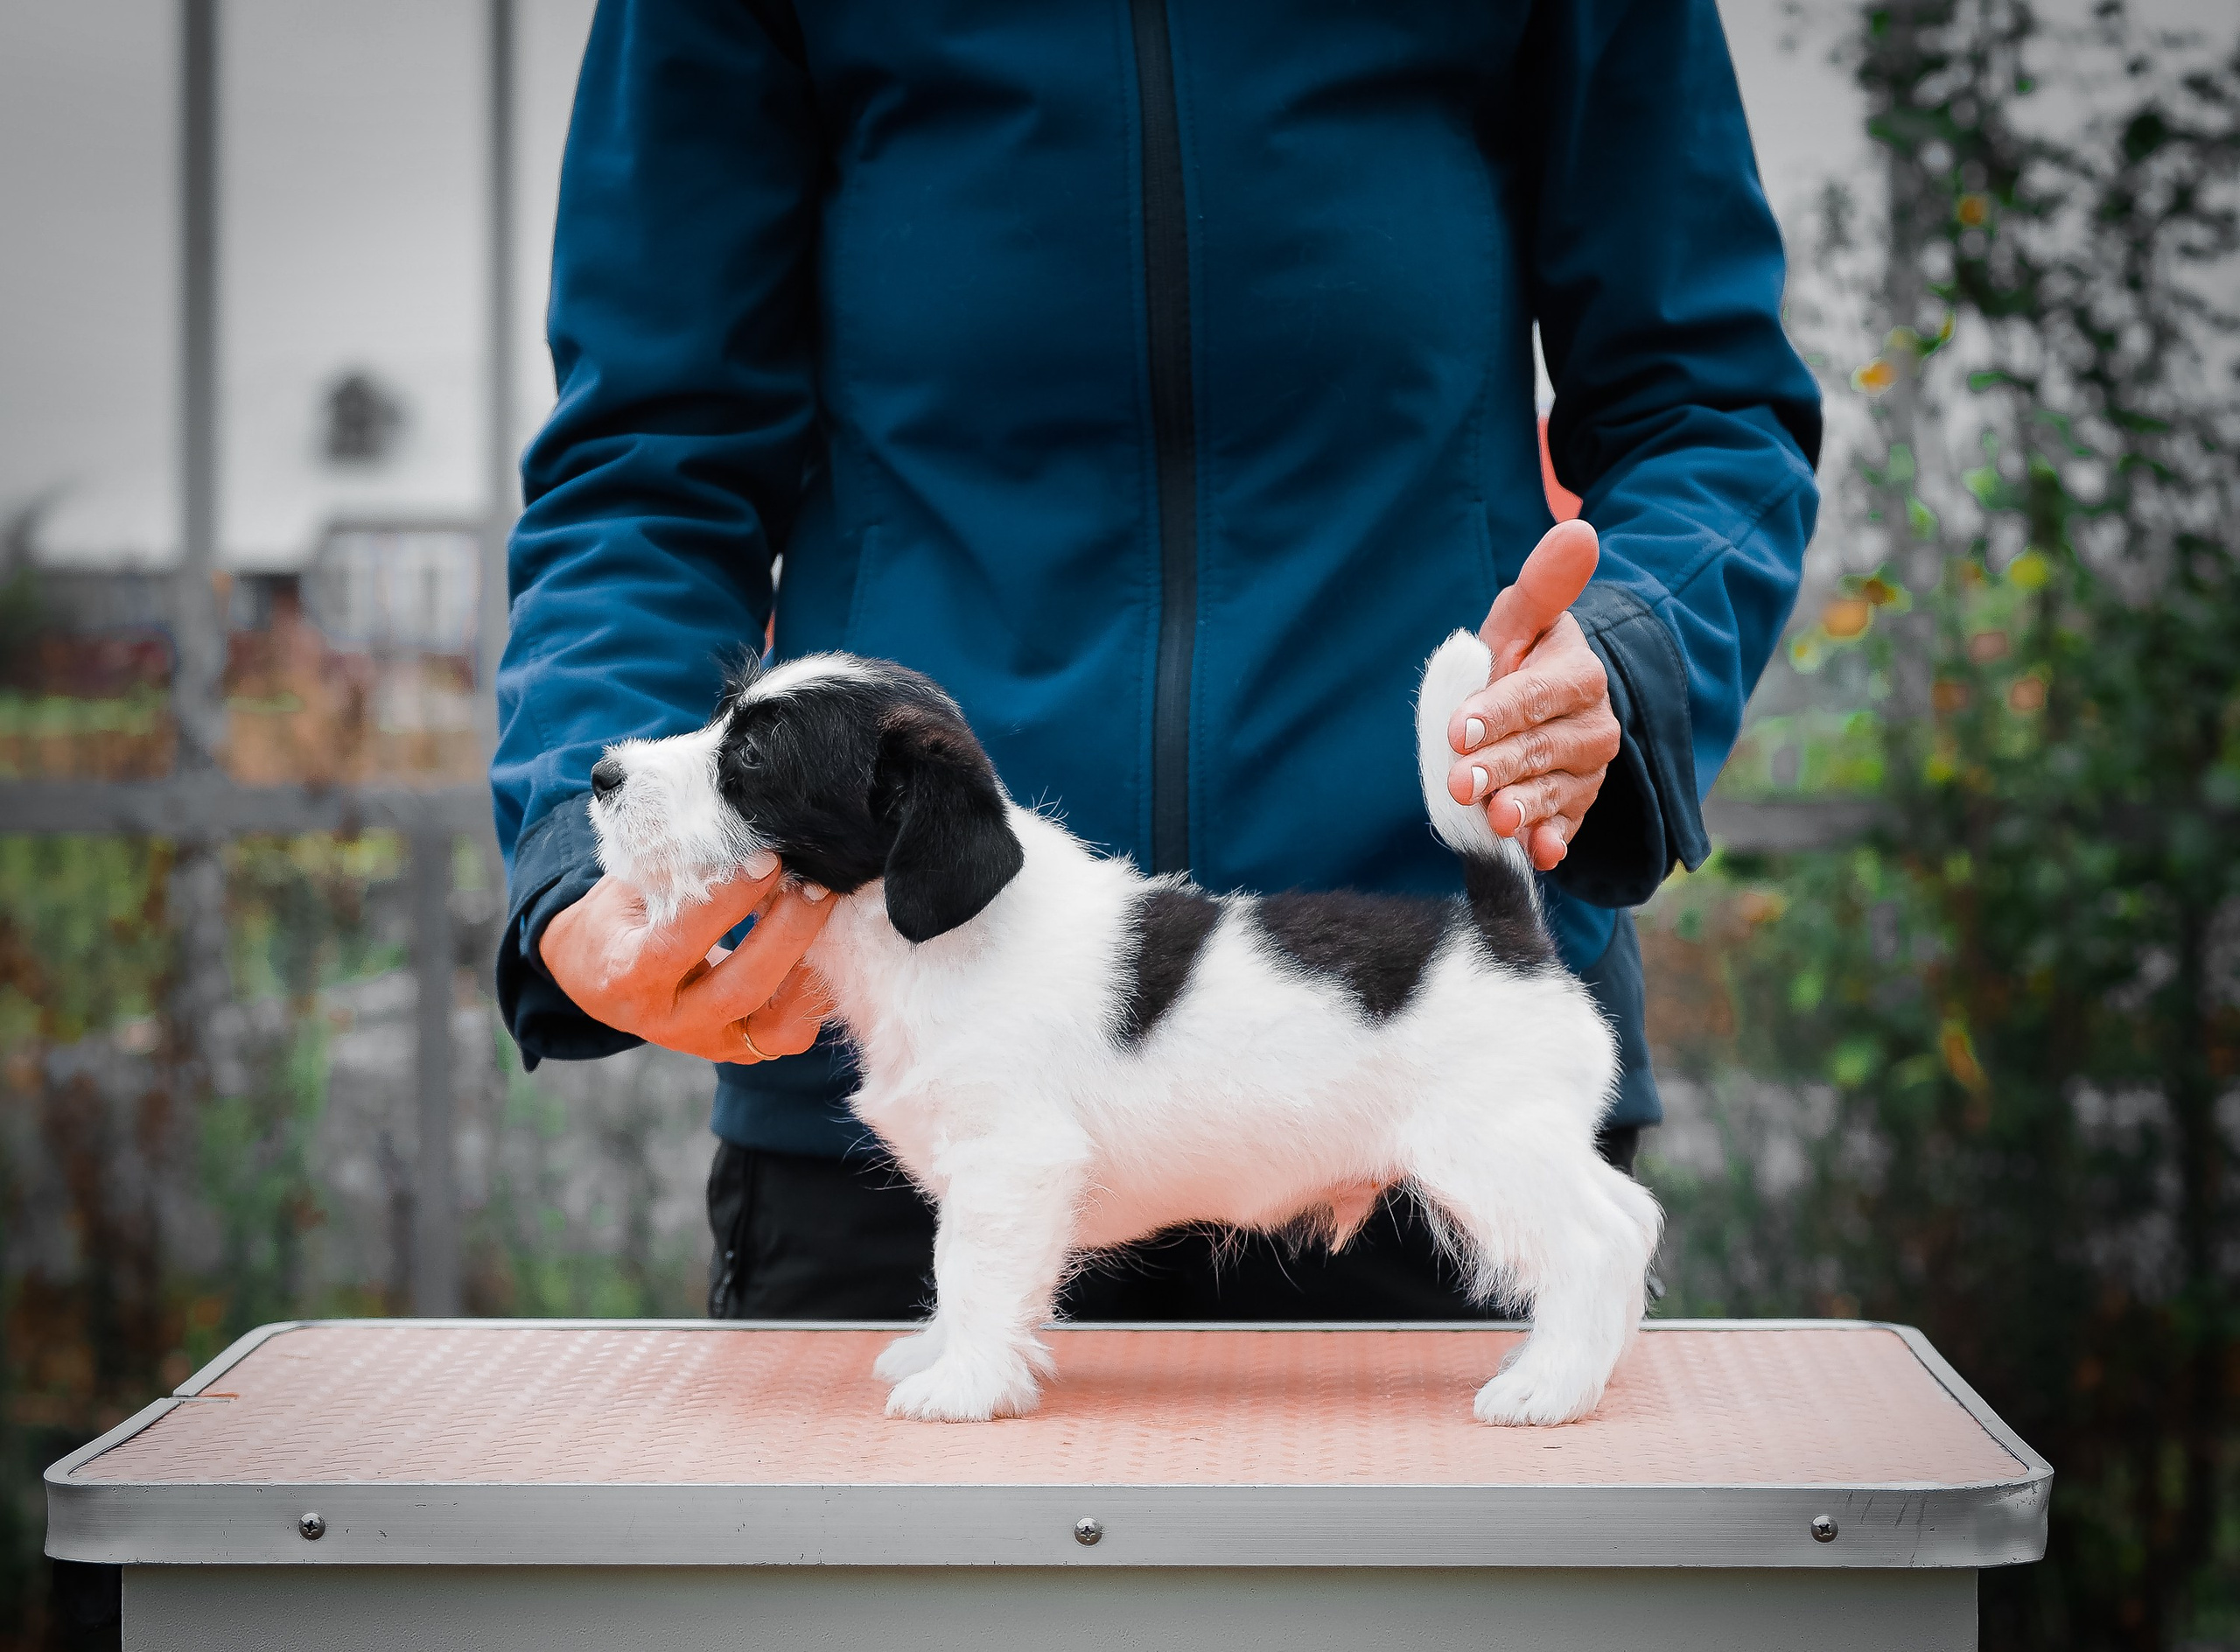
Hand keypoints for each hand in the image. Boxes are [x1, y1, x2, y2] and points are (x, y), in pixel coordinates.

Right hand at [538, 850, 835, 1063]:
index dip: (728, 901)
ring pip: (776, 1025)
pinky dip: (814, 990)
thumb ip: (680, 870)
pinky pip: (791, 1032)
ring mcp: (707, 1043)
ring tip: (825, 913)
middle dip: (787, 932)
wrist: (598, 973)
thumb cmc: (620, 917)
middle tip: (815, 885)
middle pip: (740, 989)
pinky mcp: (738, 1050)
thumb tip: (747, 842)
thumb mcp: (631, 886)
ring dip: (812, 965)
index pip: (680, 945)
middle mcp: (668, 1022)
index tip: (766, 860)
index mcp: (628, 977)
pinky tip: (821, 946)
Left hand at [1446, 519, 1620, 871]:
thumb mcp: (1522, 618)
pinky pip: (1568, 827)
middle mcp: (1593, 724)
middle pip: (1543, 748)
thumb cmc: (1520, 655)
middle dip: (1501, 765)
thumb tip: (1578, 529)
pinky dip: (1553, 842)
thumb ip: (1544, 584)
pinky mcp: (1577, 807)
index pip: (1536, 694)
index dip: (1499, 711)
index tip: (1460, 728)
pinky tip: (1538, 854)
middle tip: (1461, 782)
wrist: (1540, 705)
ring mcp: (1587, 771)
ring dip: (1526, 807)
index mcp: (1578, 673)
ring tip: (1494, 820)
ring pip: (1557, 791)